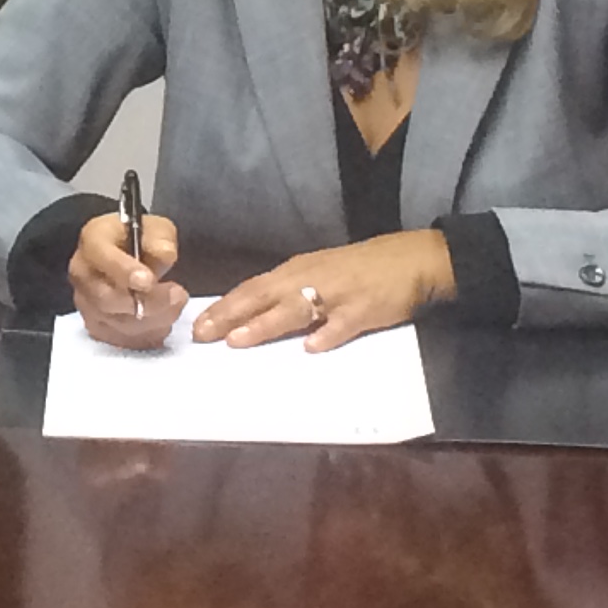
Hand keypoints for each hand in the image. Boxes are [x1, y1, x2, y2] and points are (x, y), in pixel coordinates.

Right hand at [71, 209, 187, 348]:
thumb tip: (165, 254)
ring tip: (175, 306)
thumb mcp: (156, 228)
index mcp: (92, 241)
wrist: (128, 256)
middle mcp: (81, 273)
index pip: (102, 258)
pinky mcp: (95, 326)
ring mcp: (85, 303)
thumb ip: (161, 238)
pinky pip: (121, 340)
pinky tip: (162, 321)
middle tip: (178, 295)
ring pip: (117, 323)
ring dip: (153, 320)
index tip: (149, 281)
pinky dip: (146, 335)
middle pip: (108, 299)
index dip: (124, 271)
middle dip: (148, 302)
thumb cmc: (141, 239)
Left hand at [191, 229, 454, 350]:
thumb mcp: (317, 272)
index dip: (224, 306)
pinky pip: (344, 323)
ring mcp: (337, 293)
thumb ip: (287, 291)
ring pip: (296, 308)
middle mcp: (310, 278)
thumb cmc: (358, 269)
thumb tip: (249, 314)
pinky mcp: (365, 308)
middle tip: (202, 335)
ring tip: (238, 341)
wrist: (410, 259)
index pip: (252, 288)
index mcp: (296, 270)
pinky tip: (312, 348)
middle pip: (263, 296)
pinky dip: (328, 334)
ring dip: (265, 324)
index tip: (197, 325)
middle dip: (230, 316)